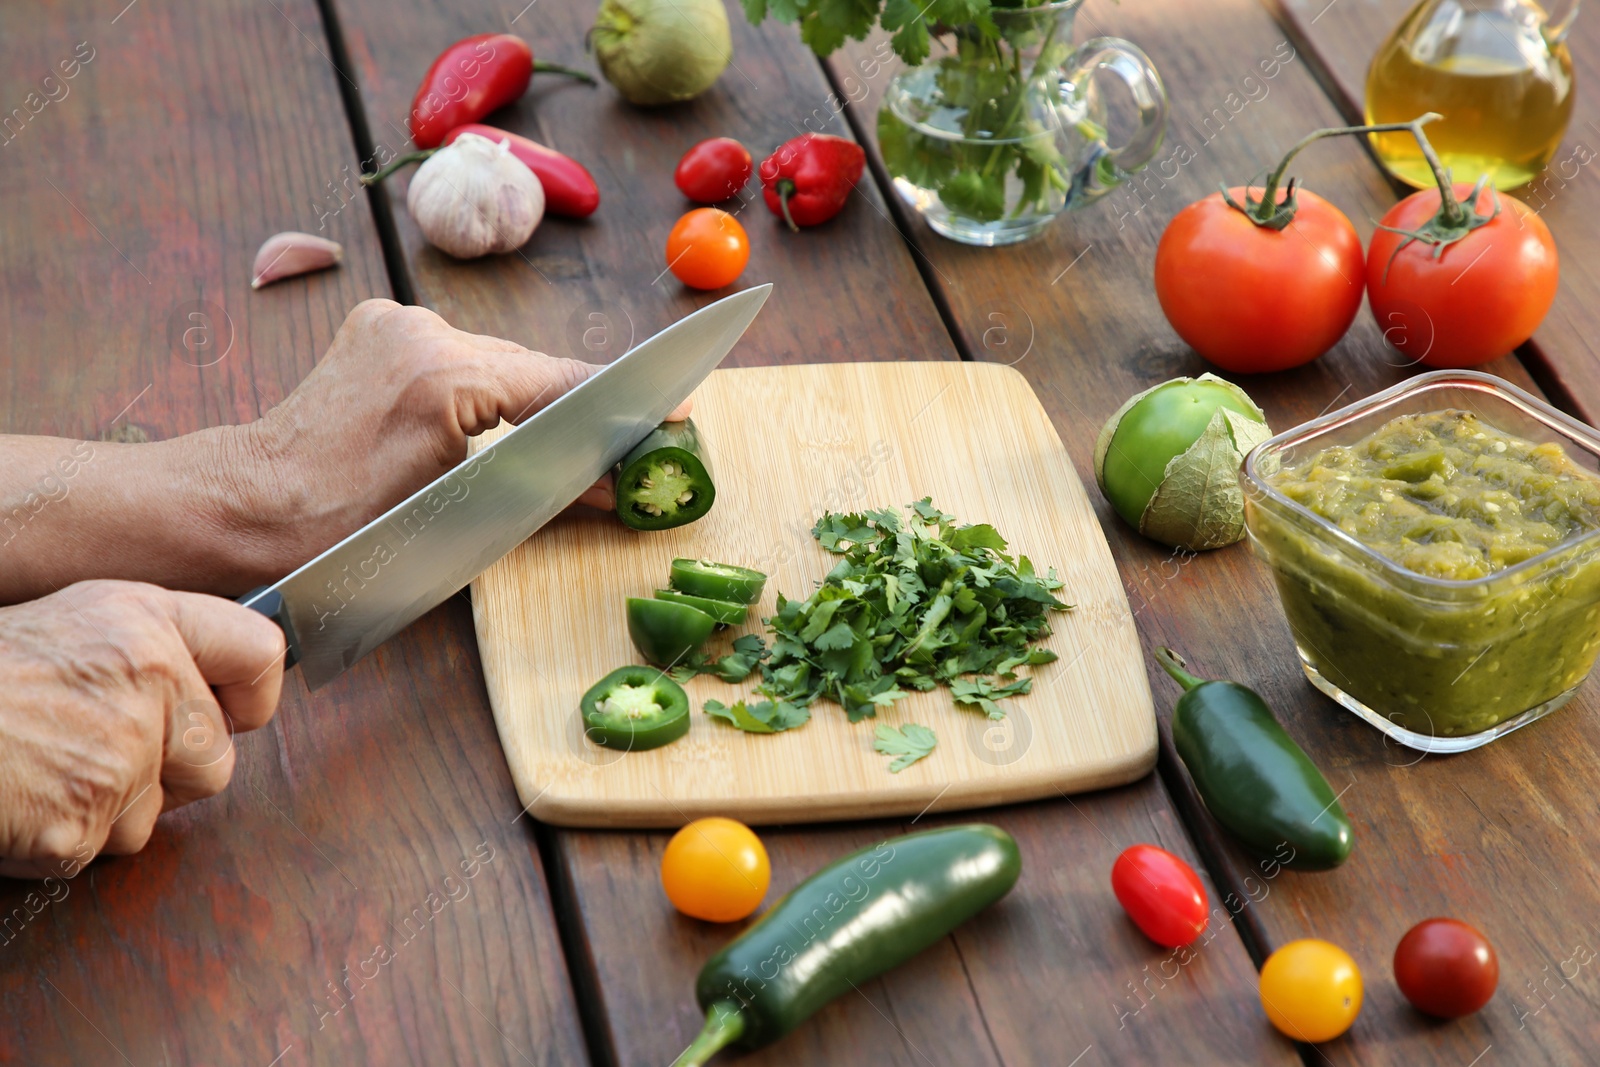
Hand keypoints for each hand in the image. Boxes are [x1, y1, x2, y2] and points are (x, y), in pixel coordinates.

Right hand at [0, 581, 284, 878]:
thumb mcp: (75, 622)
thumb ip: (151, 647)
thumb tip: (218, 690)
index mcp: (146, 620)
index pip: (260, 653)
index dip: (251, 695)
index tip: (232, 712)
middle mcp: (147, 678)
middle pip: (219, 759)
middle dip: (172, 773)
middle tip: (104, 752)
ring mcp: (119, 753)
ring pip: (160, 813)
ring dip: (115, 808)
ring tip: (50, 767)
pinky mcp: (83, 820)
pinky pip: (104, 848)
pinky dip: (66, 838)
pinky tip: (27, 798)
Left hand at [229, 299, 687, 581]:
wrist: (245, 506)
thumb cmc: (338, 530)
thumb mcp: (456, 517)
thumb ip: (542, 490)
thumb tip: (609, 484)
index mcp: (445, 374)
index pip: (560, 383)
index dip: (622, 401)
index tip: (675, 403)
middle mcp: (422, 332)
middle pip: (530, 367)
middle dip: (574, 407)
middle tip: (622, 440)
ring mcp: (396, 324)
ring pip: (495, 358)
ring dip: (526, 397)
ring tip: (555, 440)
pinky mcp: (377, 328)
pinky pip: (457, 352)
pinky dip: (484, 384)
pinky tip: (494, 419)